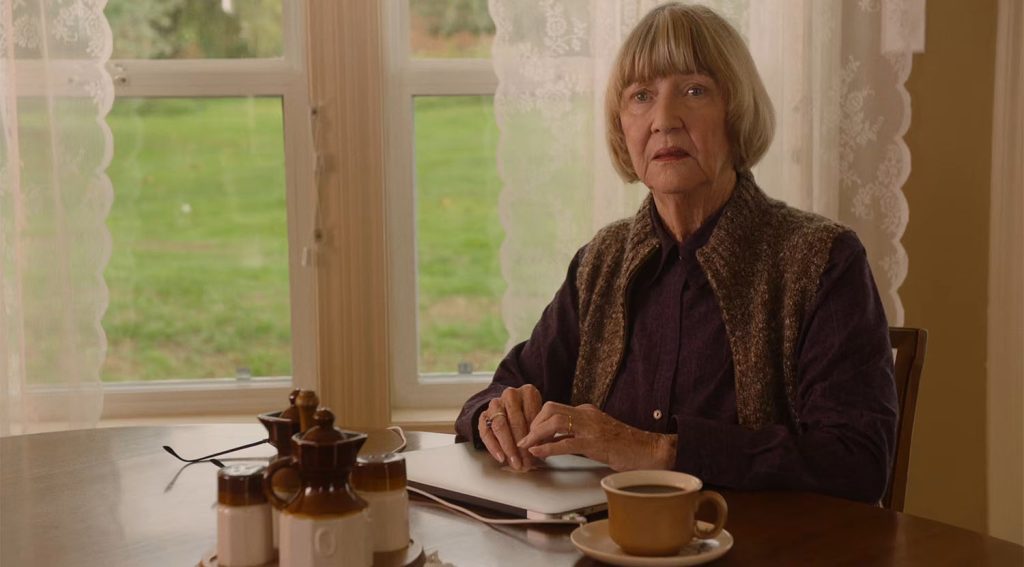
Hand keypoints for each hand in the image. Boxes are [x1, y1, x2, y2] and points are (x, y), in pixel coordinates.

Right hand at [477, 384, 542, 470]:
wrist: (512, 406)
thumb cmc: (531, 415)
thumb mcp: (541, 418)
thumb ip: (542, 432)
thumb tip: (541, 451)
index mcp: (528, 392)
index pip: (531, 415)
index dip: (534, 436)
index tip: (536, 452)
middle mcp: (510, 395)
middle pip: (515, 421)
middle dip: (521, 445)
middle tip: (526, 462)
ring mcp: (495, 404)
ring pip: (499, 426)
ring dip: (507, 447)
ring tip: (515, 462)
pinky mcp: (484, 415)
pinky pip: (486, 432)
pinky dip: (493, 447)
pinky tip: (501, 457)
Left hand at [517, 402, 676, 470]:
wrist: (649, 450)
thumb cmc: (625, 446)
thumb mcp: (597, 435)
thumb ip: (578, 435)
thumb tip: (556, 442)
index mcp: (586, 411)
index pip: (554, 408)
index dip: (537, 420)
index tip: (529, 433)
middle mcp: (586, 414)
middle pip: (550, 410)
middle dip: (533, 423)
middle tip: (525, 439)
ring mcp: (591, 427)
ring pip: (554, 422)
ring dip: (536, 434)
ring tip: (526, 445)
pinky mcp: (595, 443)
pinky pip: (566, 443)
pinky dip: (548, 447)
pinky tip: (538, 452)